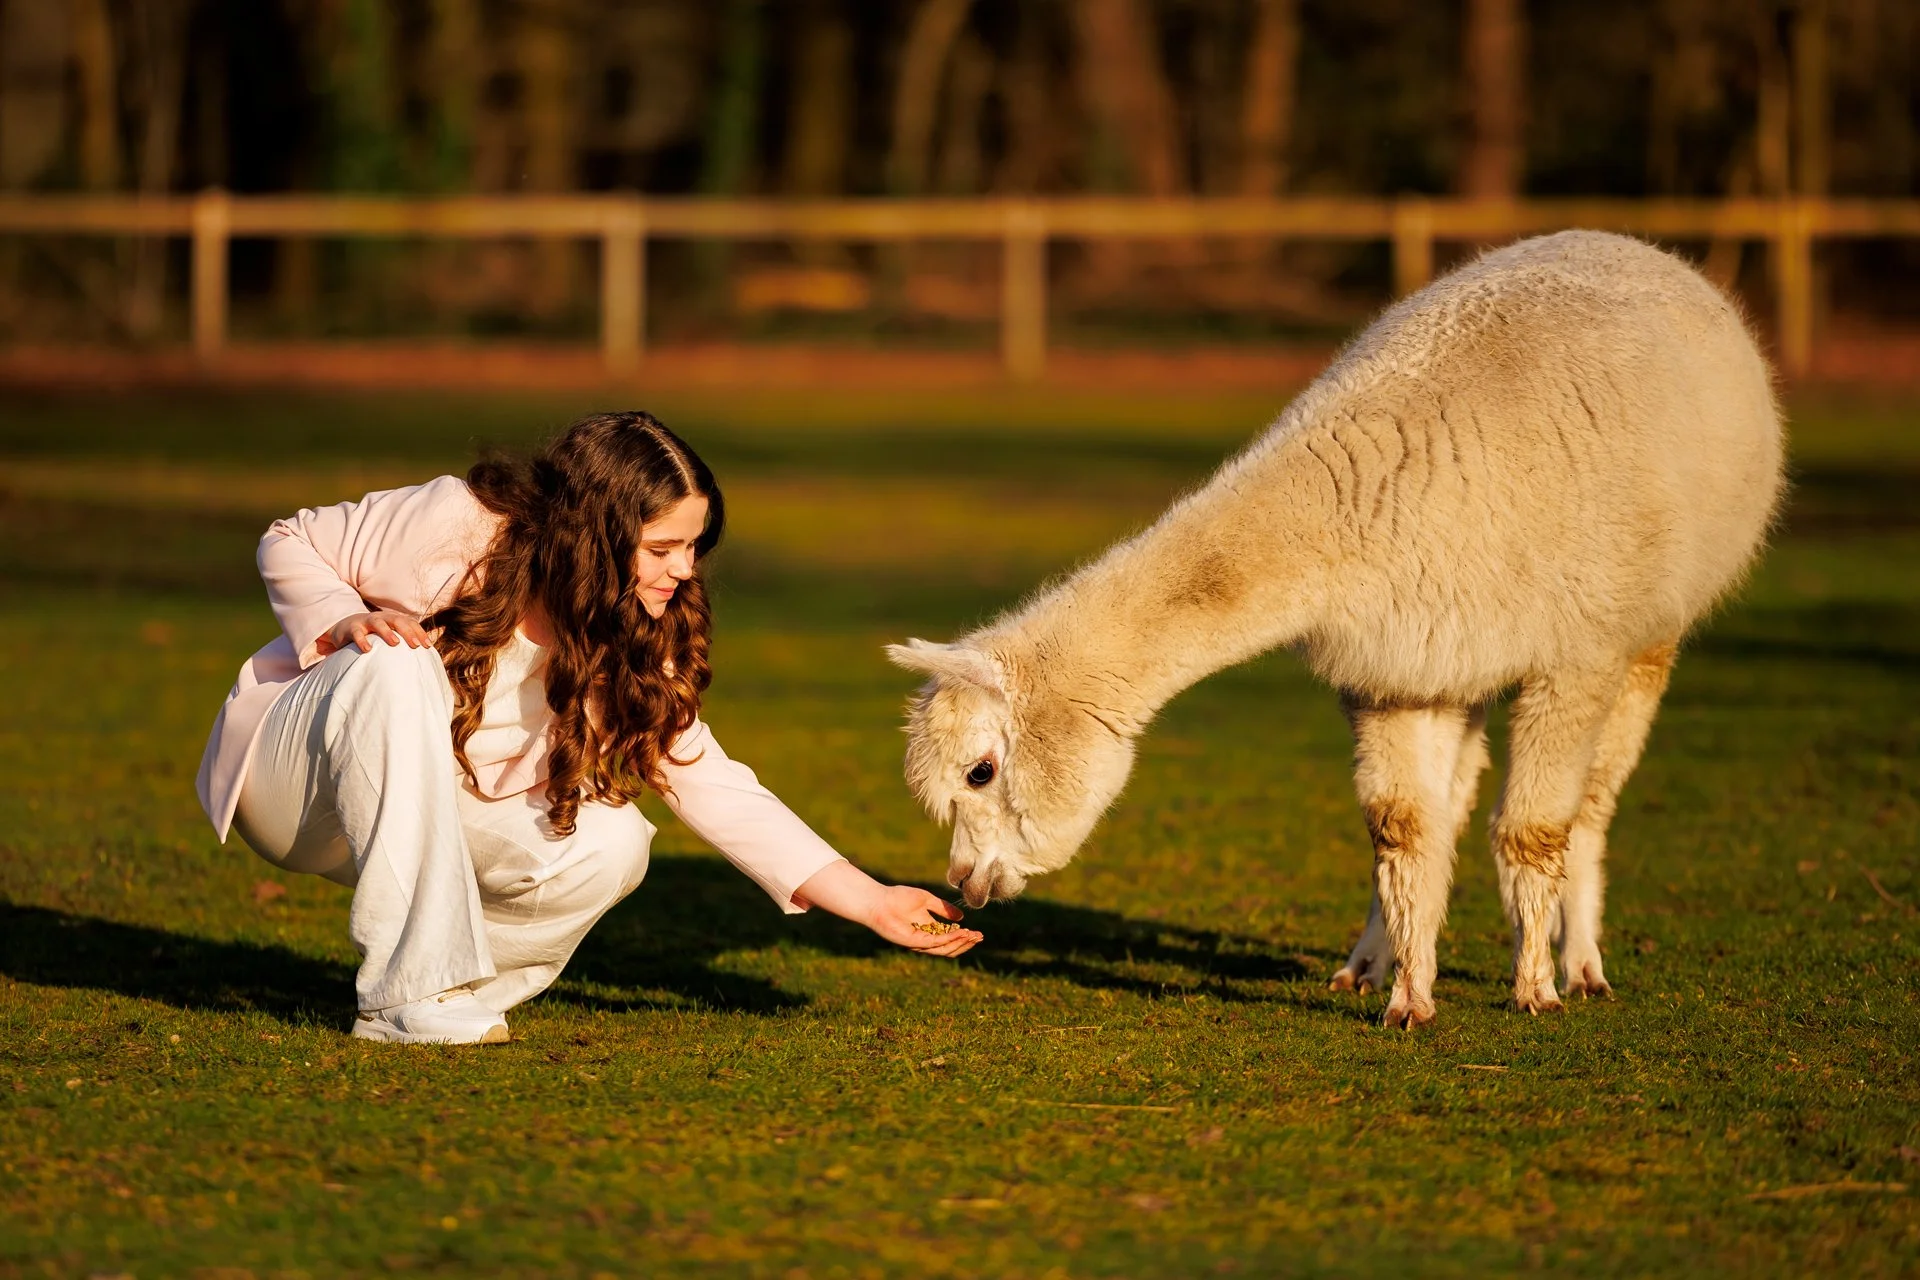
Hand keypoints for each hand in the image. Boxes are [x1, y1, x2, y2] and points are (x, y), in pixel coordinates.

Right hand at [320, 610, 437, 655]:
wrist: (345, 627)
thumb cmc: (373, 635)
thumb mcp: (388, 635)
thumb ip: (402, 642)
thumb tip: (423, 658)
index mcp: (393, 619)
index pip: (409, 622)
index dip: (419, 632)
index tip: (428, 646)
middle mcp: (381, 618)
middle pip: (397, 620)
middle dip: (408, 632)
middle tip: (415, 645)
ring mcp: (366, 621)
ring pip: (378, 623)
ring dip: (387, 632)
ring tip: (395, 643)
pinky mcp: (352, 628)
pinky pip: (357, 633)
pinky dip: (362, 640)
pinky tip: (368, 650)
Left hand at [864, 884, 981, 957]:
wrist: (879, 900)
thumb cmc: (899, 897)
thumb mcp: (927, 900)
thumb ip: (943, 909)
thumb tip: (961, 918)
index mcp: (929, 930)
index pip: (950, 939)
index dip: (965, 937)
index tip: (978, 933)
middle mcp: (925, 939)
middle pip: (950, 947)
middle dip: (966, 943)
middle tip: (980, 936)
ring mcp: (920, 943)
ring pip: (945, 949)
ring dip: (961, 943)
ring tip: (973, 935)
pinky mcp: (914, 942)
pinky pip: (935, 943)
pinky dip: (949, 939)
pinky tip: (960, 933)